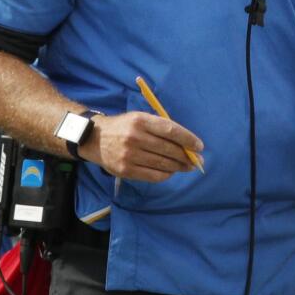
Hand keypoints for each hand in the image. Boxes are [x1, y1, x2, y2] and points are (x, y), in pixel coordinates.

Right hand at [80, 112, 202, 181]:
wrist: (95, 139)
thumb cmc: (124, 126)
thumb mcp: (140, 118)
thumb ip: (161, 128)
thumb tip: (186, 143)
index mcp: (140, 120)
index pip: (171, 130)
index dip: (188, 139)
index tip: (199, 146)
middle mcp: (135, 137)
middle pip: (169, 149)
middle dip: (187, 156)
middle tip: (198, 160)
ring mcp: (129, 155)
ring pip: (162, 164)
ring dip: (179, 166)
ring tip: (187, 166)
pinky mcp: (126, 170)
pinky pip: (153, 175)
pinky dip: (166, 175)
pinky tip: (171, 171)